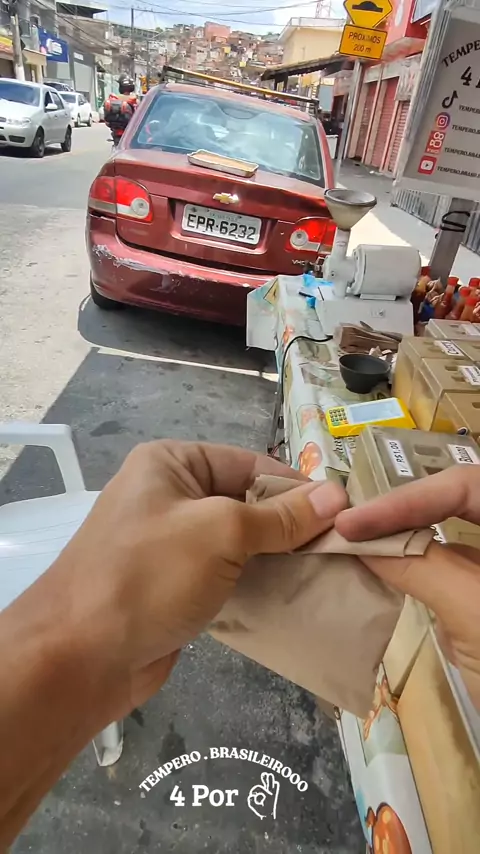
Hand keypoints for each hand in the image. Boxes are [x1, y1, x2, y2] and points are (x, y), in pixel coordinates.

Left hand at [47, 441, 347, 719]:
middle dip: (290, 525)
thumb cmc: (150, 574)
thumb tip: (337, 496)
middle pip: (245, 501)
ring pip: (238, 542)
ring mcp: (169, 543)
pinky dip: (255, 583)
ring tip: (324, 574)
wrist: (81, 657)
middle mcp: (169, 496)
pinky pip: (225, 574)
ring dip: (276, 557)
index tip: (343, 513)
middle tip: (339, 548)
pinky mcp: (173, 585)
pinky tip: (290, 598)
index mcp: (171, 463)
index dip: (296, 486)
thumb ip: (280, 517)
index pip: (249, 463)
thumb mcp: (220, 532)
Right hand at [335, 467, 479, 708]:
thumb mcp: (473, 610)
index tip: (351, 523)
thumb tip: (359, 541)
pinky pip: (451, 570)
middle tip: (350, 522)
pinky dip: (418, 569)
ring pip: (453, 535)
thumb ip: (421, 566)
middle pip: (458, 502)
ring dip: (406, 536)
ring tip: (356, 540)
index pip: (466, 486)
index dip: (407, 498)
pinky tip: (383, 573)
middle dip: (405, 508)